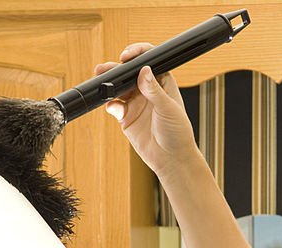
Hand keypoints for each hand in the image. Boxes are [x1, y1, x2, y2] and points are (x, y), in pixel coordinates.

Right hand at [95, 45, 200, 179]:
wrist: (171, 159)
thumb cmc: (178, 133)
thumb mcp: (168, 109)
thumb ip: (154, 90)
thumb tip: (144, 70)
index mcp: (161, 82)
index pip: (148, 60)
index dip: (137, 54)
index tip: (126, 56)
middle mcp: (147, 89)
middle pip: (128, 72)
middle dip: (116, 69)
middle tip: (104, 69)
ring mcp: (135, 102)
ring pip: (118, 88)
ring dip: (109, 85)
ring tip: (102, 85)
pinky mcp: (126, 117)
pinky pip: (114, 106)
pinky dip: (110, 104)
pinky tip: (112, 107)